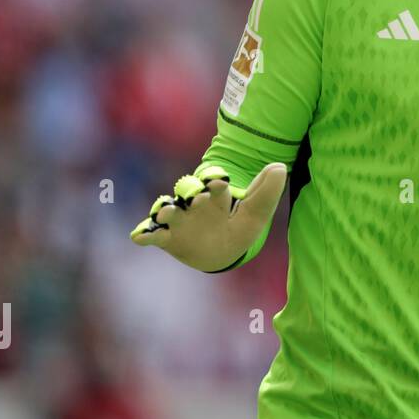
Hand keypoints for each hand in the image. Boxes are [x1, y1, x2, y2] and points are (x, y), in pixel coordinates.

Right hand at [130, 162, 286, 271]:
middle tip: (197, 197)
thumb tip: (279, 166)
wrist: (222, 252)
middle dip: (190, 192)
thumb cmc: (238, 227)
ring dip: (165, 209)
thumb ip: (266, 192)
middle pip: (188, 191)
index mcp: (216, 195)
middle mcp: (194, 204)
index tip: (220, 183)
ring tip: (166, 212)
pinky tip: (139, 236)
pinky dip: (144, 234)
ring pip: (168, 210)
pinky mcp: (167, 238)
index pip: (213, 182)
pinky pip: (153, 234)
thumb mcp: (256, 213)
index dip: (215, 180)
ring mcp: (179, 220)